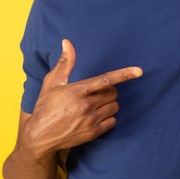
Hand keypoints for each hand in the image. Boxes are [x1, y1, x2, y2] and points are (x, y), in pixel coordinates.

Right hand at [23, 39, 142, 159]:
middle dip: (108, 91)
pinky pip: (113, 121)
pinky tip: (95, 117)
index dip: (124, 74)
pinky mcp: (93, 133)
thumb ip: (65, 62)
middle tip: (94, 94)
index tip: (139, 71)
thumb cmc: (46, 106)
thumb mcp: (53, 82)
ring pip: (115, 106)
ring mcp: (90, 121)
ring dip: (109, 104)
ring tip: (94, 105)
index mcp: (77, 91)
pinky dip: (108, 118)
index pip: (106, 80)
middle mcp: (85, 106)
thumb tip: (67, 42)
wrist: (40, 137)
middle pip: (113, 93)